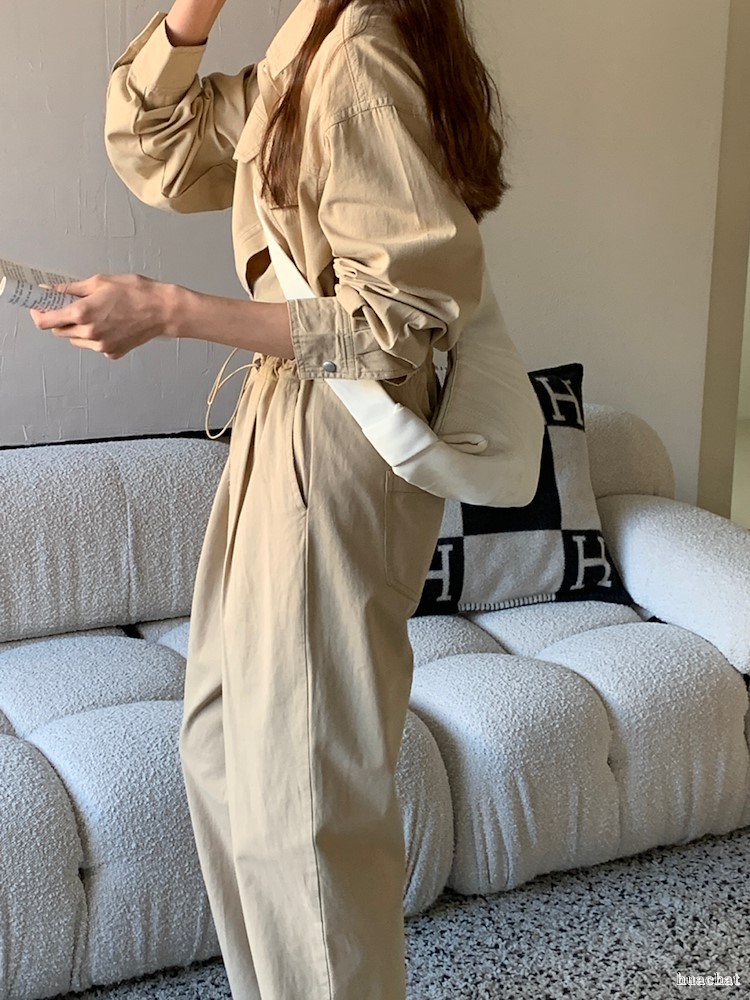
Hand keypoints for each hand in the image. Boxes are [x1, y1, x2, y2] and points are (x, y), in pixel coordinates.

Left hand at [29, 273, 173, 360]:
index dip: (38, 314)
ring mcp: (101, 346)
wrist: (163, 311)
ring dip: (78, 329)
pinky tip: (110, 324)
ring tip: (97, 314)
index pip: (46, 321)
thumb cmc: (137, 293)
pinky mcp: (112, 353)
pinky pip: (94, 345)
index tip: (39, 308)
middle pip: (60, 331)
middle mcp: (89, 333)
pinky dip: (96, 336)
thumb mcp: (100, 282)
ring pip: (76, 340)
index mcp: (82, 314)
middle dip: (61, 319)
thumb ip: (72, 289)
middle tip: (71, 306)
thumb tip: (53, 290)